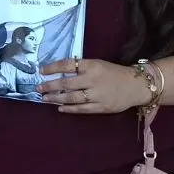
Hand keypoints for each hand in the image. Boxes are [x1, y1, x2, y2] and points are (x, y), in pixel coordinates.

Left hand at [37, 58, 151, 113]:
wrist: (136, 85)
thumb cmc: (113, 73)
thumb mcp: (97, 64)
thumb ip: (80, 68)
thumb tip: (58, 72)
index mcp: (92, 65)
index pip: (67, 65)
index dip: (52, 68)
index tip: (40, 71)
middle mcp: (93, 79)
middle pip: (66, 84)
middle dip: (49, 86)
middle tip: (37, 88)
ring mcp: (98, 94)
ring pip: (72, 98)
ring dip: (56, 98)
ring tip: (44, 99)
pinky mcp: (102, 107)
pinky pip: (82, 109)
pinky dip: (69, 109)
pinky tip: (59, 108)